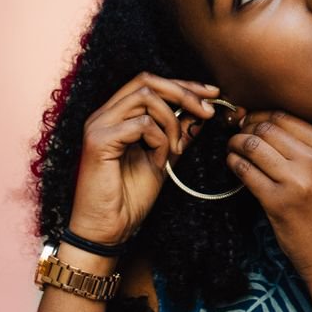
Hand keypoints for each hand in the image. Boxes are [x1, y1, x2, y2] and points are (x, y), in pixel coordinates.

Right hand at [67, 72, 219, 244]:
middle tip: (209, 111)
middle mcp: (103, 114)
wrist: (108, 230)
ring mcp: (98, 125)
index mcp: (116, 115)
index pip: (149, 83)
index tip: (212, 94)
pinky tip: (158, 161)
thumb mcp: (163, 158)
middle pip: (146, 81)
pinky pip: (141, 124)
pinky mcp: (98, 140)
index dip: (183, 84)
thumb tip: (201, 112)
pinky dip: (159, 139)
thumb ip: (178, 133)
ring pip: (146, 97)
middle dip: (184, 92)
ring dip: (172, 122)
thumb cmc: (130, 198)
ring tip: (177, 150)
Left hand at [227, 111, 311, 280]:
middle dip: (245, 128)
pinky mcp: (278, 203)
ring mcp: (297, 182)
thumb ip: (303, 146)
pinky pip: (246, 171)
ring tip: (232, 148)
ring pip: (253, 145)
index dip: (259, 115)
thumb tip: (260, 121)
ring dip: (236, 143)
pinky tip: (232, 165)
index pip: (284, 117)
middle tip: (236, 134)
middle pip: (267, 128)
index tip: (248, 121)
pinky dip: (234, 163)